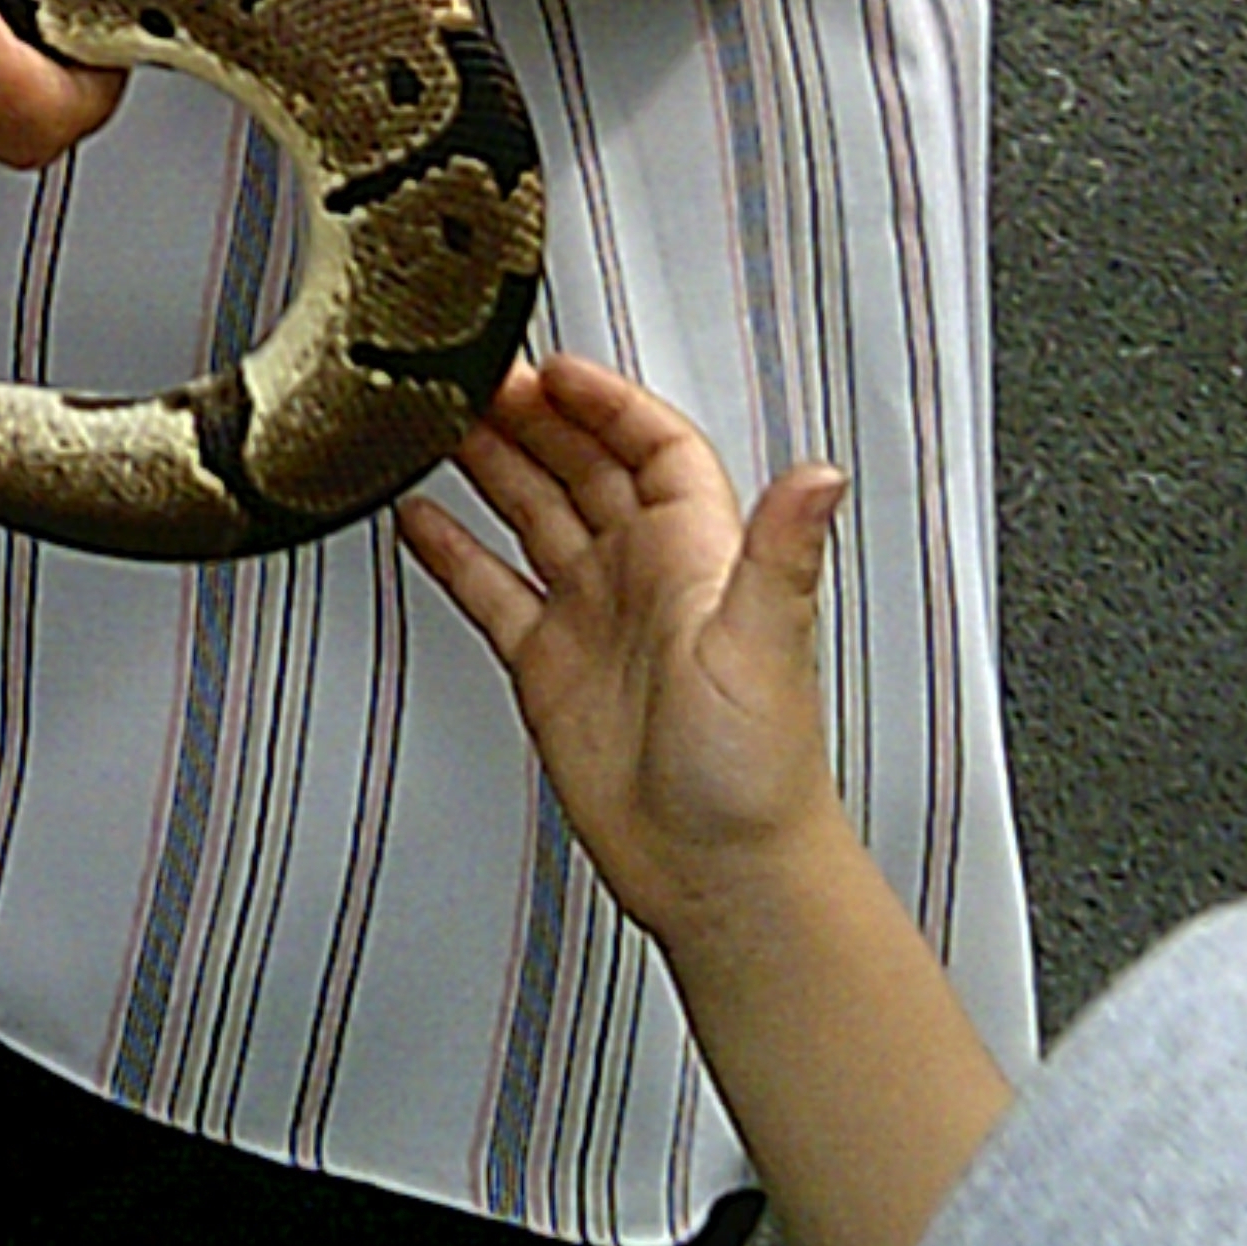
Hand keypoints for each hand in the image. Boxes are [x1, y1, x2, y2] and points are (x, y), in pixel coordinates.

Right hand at [396, 348, 848, 950]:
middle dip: (531, 417)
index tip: (552, 368)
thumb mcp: (766, 645)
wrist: (721, 877)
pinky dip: (456, 553)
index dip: (605, 401)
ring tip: (437, 422)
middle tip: (471, 378)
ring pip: (534, 514)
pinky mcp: (551, 668)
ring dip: (491, 466)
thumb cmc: (758, 773)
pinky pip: (494, 592)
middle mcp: (641, 574)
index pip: (651, 446)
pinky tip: (422, 520)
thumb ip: (781, 553)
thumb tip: (824, 474)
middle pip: (582, 466)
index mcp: (695, 554)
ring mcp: (592, 618)